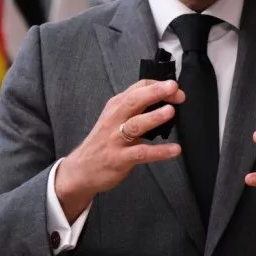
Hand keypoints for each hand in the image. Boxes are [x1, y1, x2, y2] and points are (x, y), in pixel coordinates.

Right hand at [55, 79, 184, 222]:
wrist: (81, 170)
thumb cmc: (103, 142)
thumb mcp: (115, 119)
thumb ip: (136, 108)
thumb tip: (166, 100)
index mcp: (116, 107)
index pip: (137, 88)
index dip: (158, 86)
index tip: (175, 89)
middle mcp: (115, 119)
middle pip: (134, 101)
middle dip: (155, 92)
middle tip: (174, 88)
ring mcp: (116, 139)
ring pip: (135, 124)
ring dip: (153, 117)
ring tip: (170, 111)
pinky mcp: (119, 158)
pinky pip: (141, 153)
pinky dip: (159, 151)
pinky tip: (174, 149)